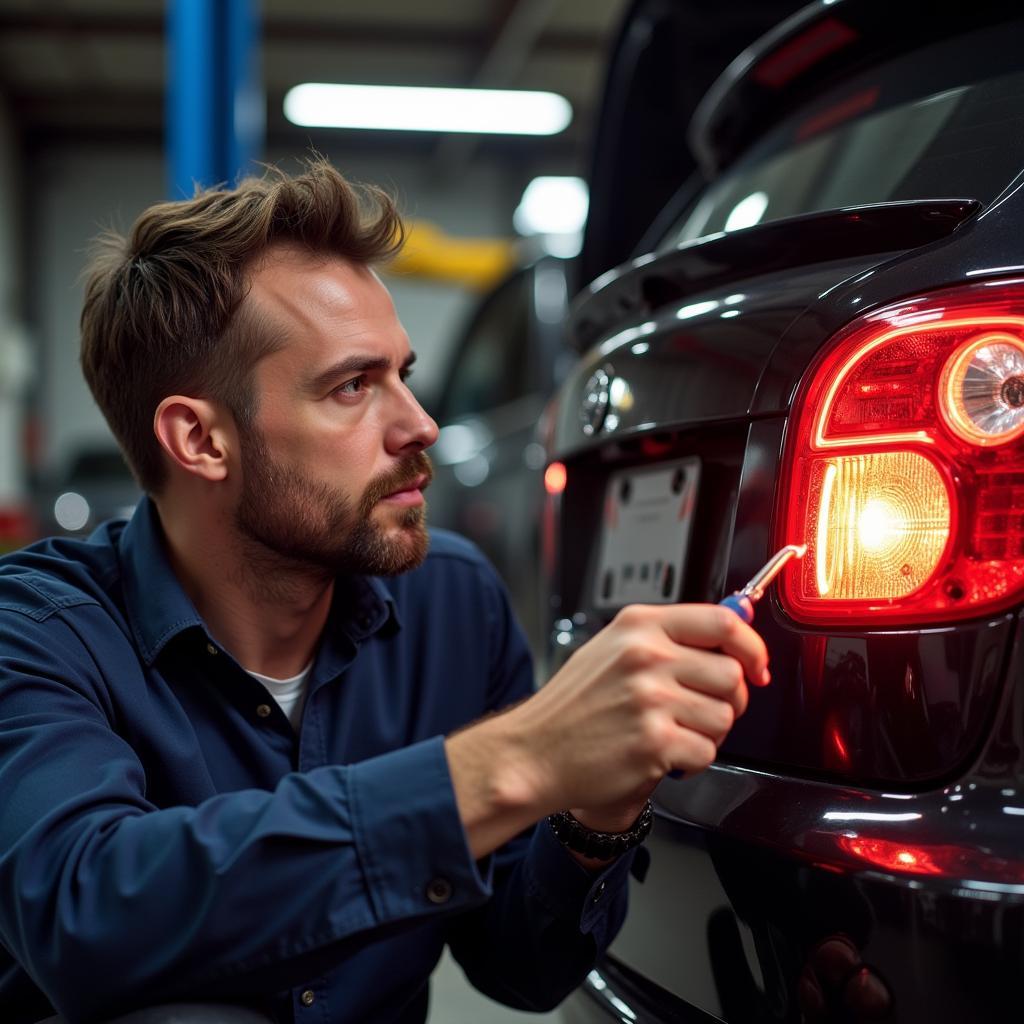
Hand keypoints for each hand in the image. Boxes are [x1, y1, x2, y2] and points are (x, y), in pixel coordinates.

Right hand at [445, 603, 769, 858]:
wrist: (534, 753)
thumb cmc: (572, 707)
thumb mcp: (611, 650)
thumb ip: (667, 638)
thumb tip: (732, 630)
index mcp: (638, 627)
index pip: (721, 621)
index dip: (751, 645)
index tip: (757, 665)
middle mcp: (646, 657)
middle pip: (732, 674)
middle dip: (730, 700)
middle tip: (702, 710)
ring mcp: (650, 699)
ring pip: (725, 717)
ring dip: (707, 733)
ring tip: (672, 733)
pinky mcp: (654, 742)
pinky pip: (707, 752)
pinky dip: (691, 762)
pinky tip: (662, 755)